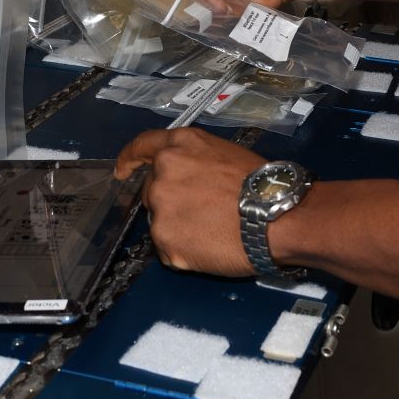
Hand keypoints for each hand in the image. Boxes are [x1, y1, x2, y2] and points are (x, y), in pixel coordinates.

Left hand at [116, 128, 265, 275]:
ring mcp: (161, 209)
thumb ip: (194, 162)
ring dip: (178, 228)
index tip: (122, 172)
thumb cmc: (262, 185)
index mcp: (178, 147)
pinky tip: (209, 248)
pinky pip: (168, 249)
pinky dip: (184, 252)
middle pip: (152, 191)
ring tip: (211, 233)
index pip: (142, 146)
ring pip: (160, 222)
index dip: (129, 159)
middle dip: (170, 201)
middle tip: (201, 213)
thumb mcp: (224, 154)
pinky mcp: (165, 241)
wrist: (276, 217)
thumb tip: (188, 179)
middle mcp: (162, 174)